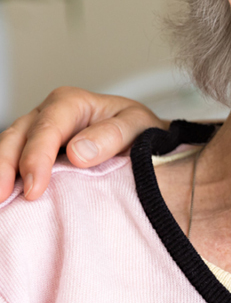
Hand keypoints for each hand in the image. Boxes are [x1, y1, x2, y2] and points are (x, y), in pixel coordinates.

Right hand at [0, 87, 167, 200]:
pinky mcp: (34, 153)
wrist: (144, 140)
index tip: (35, 187)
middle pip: (16, 137)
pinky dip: (7, 178)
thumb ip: (113, 135)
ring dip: (0, 174)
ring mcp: (36, 134)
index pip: (47, 128)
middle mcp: (47, 114)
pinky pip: (13, 163)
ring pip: (8, 149)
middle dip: (5, 168)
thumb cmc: (140, 131)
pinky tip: (6, 199)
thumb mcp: (138, 125)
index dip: (37, 157)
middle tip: (3, 198)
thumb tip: (78, 152)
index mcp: (71, 103)